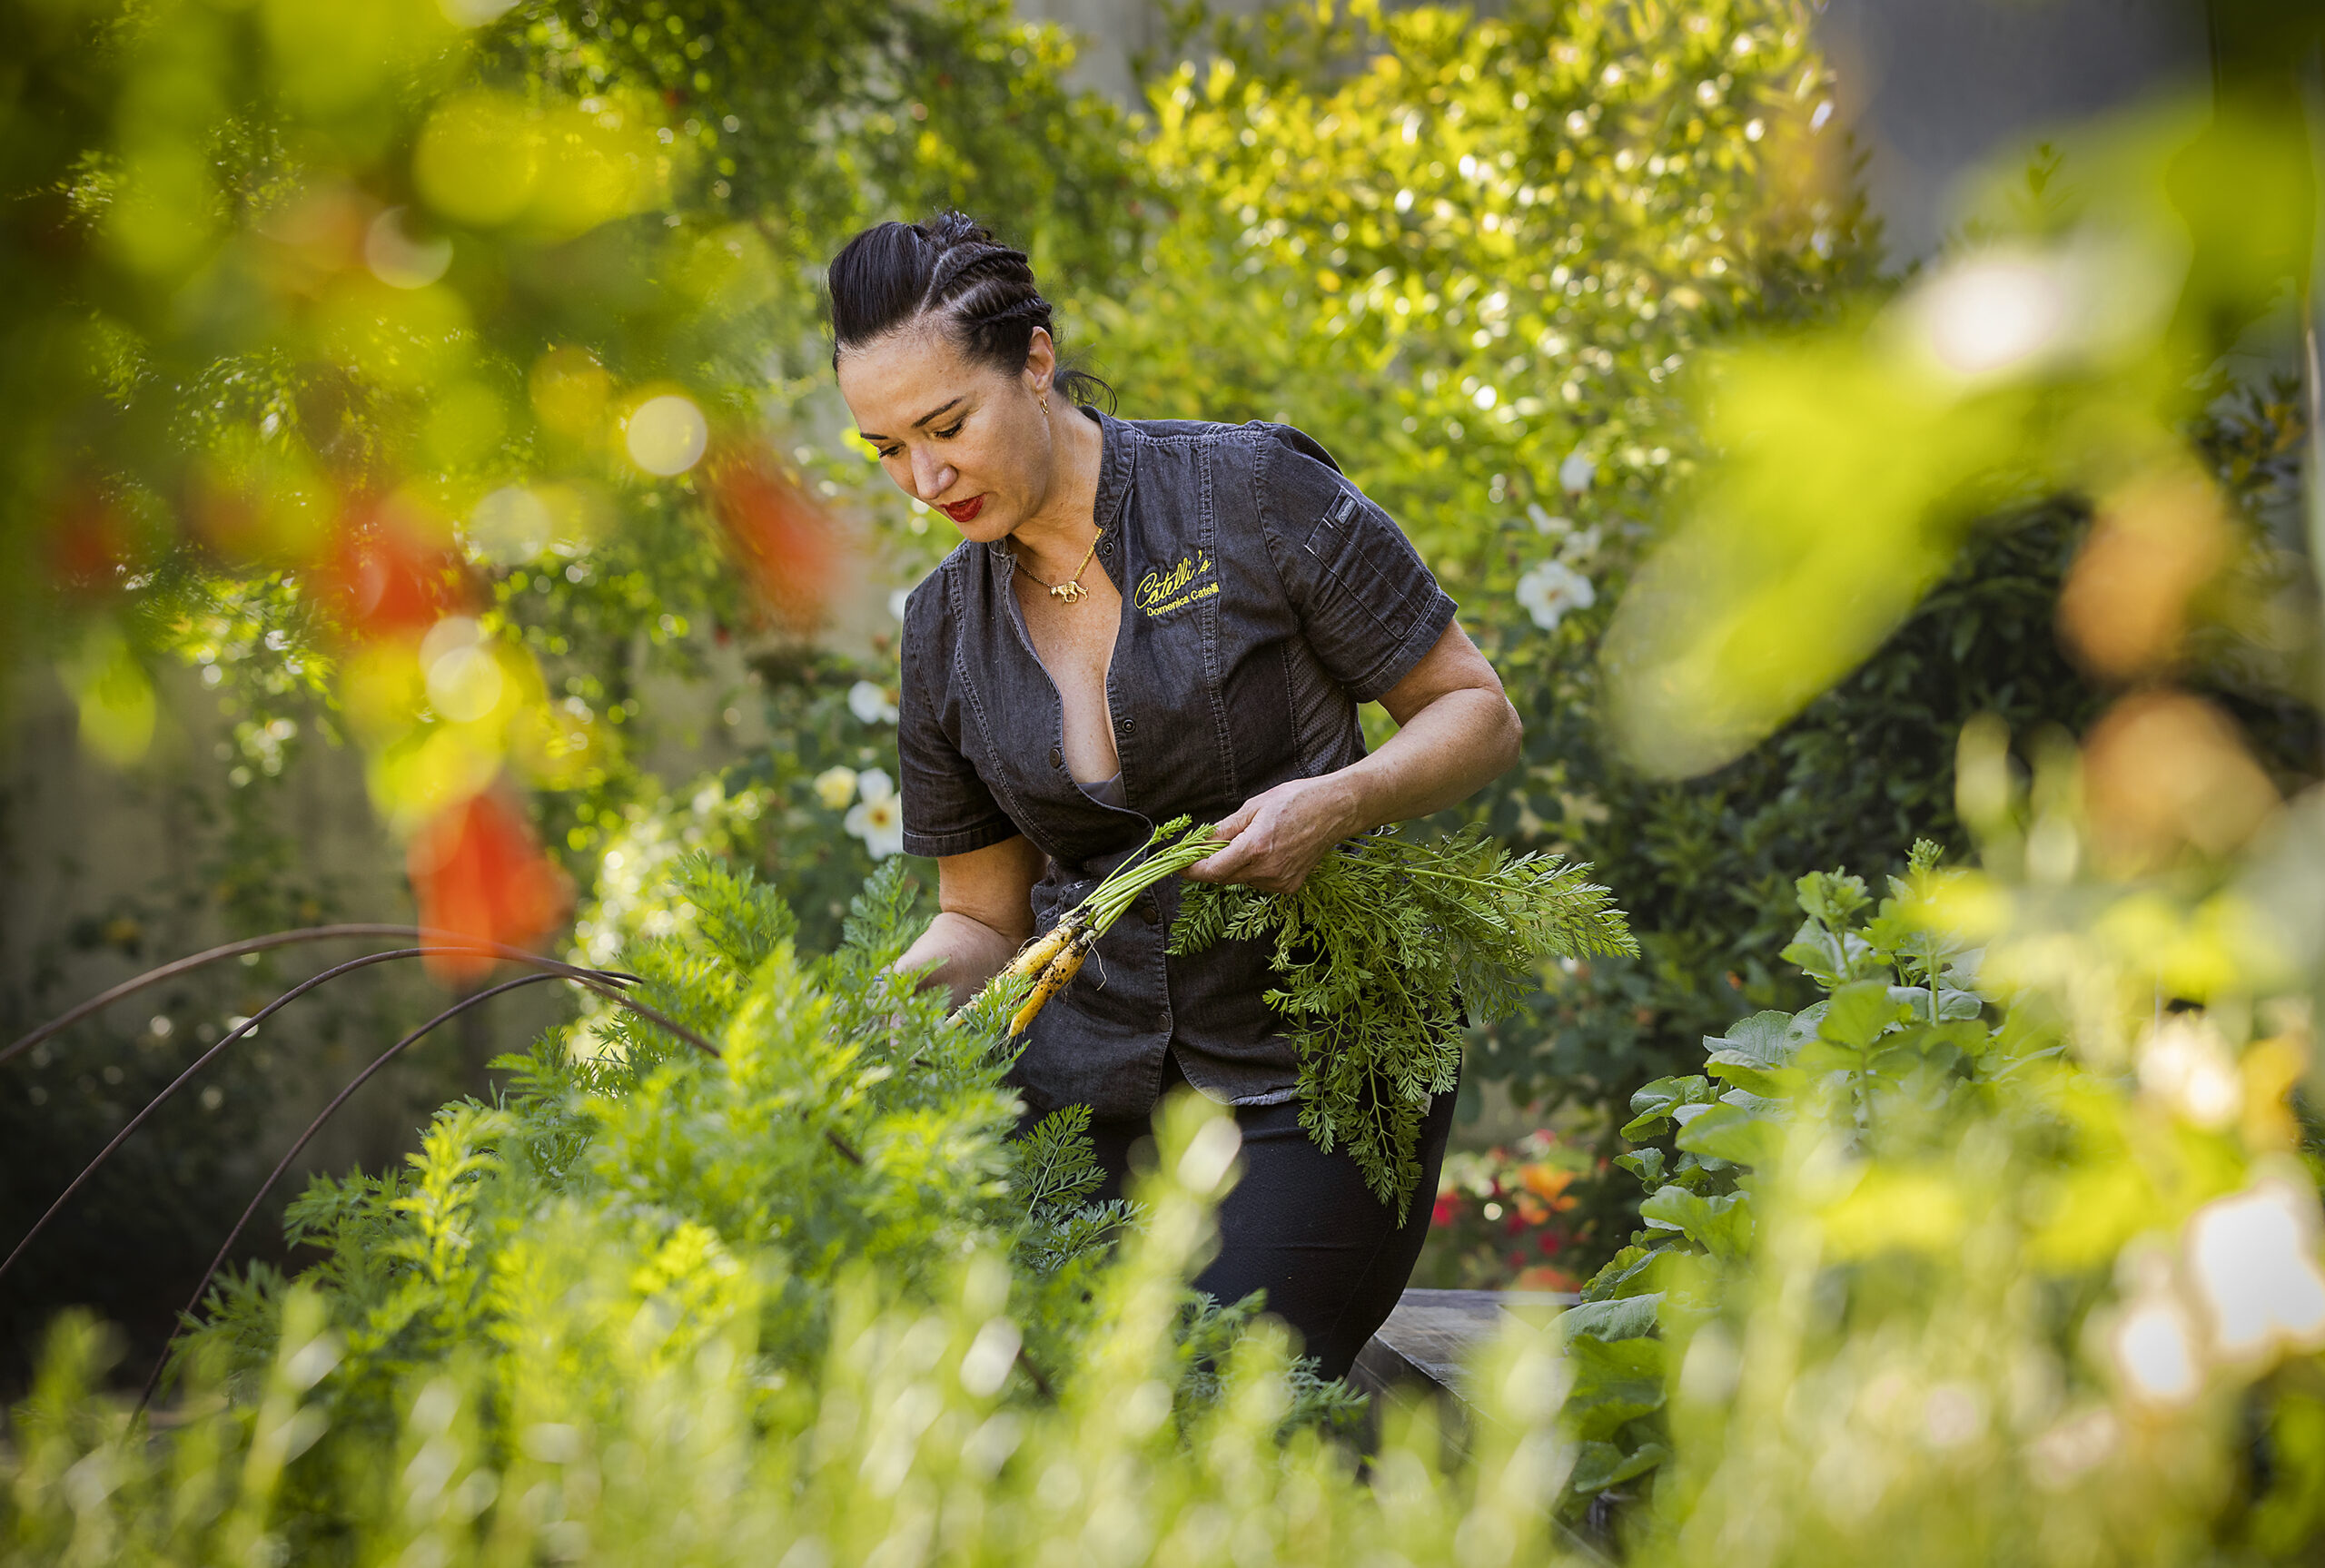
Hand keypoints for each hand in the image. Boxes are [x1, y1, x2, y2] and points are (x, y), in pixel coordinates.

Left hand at [1183, 775, 1362, 892]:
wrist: (1336, 809)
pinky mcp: (1290, 886)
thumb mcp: (1254, 807)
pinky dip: (1255, 870)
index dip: (1191, 870)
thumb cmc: (1297, 800)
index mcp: (1255, 848)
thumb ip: (1224, 830)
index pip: (1212, 870)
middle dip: (1211, 864)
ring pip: (1242, 879)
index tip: (1177, 866)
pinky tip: (1269, 850)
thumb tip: (1200, 843)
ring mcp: (1280, 881)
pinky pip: (1260, 881)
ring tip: (1252, 839)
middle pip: (1224, 877)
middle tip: (1206, 847)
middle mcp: (1267, 870)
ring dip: (1235, 865)